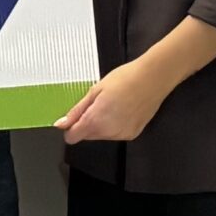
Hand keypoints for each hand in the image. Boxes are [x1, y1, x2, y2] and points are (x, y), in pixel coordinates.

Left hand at [53, 59, 168, 144]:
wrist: (153, 78)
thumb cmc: (126, 79)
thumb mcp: (95, 90)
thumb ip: (77, 110)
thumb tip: (62, 123)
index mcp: (96, 121)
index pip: (73, 137)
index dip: (70, 127)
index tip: (72, 117)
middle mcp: (109, 132)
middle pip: (87, 136)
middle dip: (87, 122)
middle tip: (96, 102)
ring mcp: (123, 134)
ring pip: (102, 135)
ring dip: (100, 124)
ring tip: (111, 103)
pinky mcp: (133, 134)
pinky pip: (116, 134)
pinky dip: (114, 125)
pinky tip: (121, 109)